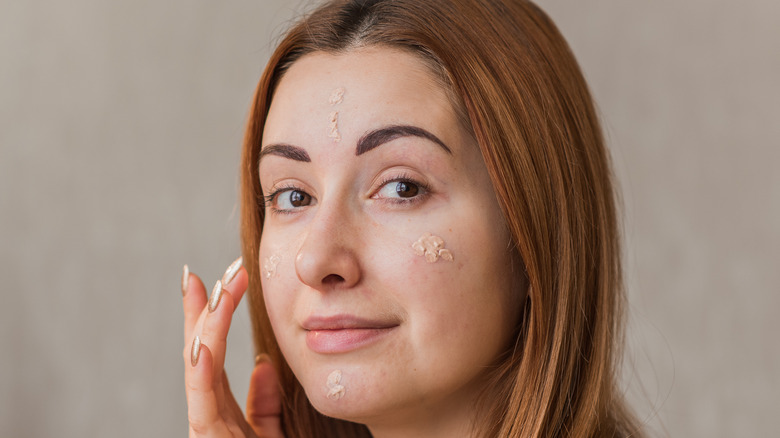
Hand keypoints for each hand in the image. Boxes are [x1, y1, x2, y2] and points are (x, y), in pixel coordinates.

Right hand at [182, 259, 283, 436]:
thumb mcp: (276, 436)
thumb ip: (264, 405)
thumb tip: (264, 363)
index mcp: (223, 417)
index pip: (211, 359)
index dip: (209, 319)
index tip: (212, 280)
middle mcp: (209, 422)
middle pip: (197, 359)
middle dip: (198, 314)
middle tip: (197, 274)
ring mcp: (208, 435)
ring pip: (197, 374)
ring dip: (203, 329)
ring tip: (206, 291)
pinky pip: (204, 407)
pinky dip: (201, 373)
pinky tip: (204, 343)